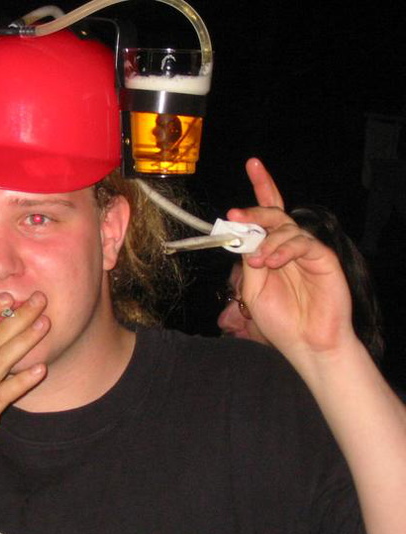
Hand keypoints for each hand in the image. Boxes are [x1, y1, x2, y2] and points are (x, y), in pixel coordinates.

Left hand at [226, 158, 355, 358]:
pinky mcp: (323, 259)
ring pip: (285, 227)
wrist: (306, 344)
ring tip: (257, 263)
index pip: (267, 214)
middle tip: (235, 215)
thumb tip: (241, 234)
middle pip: (274, 215)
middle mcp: (289, 247)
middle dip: (253, 212)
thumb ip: (248, 259)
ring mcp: (307, 251)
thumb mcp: (252, 288)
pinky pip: (302, 242)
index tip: (253, 164)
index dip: (262, 187)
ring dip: (265, 241)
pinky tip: (272, 262)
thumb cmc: (280, 320)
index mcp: (270, 250)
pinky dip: (283, 249)